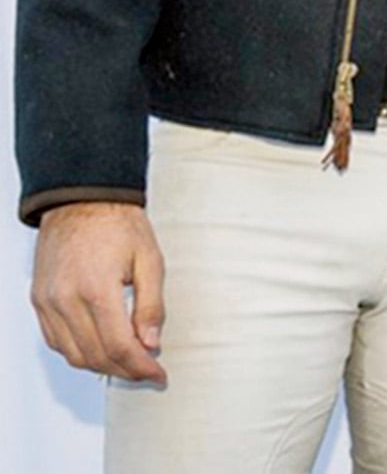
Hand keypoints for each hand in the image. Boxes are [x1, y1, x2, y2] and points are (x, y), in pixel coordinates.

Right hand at [30, 202, 166, 382]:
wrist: (81, 200)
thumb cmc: (117, 224)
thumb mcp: (150, 259)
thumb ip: (150, 305)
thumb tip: (151, 343)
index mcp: (96, 289)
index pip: (118, 346)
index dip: (140, 367)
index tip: (158, 375)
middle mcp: (65, 300)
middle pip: (94, 356)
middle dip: (124, 370)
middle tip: (147, 372)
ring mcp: (47, 302)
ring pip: (72, 354)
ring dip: (101, 365)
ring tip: (128, 362)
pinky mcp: (39, 300)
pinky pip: (55, 340)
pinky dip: (78, 352)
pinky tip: (99, 348)